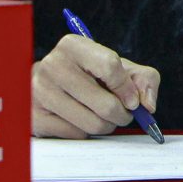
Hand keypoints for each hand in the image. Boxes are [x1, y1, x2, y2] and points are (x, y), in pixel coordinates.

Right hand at [31, 33, 160, 138]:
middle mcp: (52, 66)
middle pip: (104, 103)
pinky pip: (75, 135)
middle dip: (122, 114)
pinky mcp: (35, 117)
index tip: (133, 101)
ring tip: (104, 117)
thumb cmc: (94, 75)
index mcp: (73, 46)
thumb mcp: (122, 68)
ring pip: (92, 123)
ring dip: (107, 126)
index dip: (127, 88)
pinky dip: (86, 132)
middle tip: (123, 114)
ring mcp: (39, 93)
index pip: (109, 66)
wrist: (54, 86)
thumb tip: (147, 106)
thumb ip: (145, 80)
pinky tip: (82, 120)